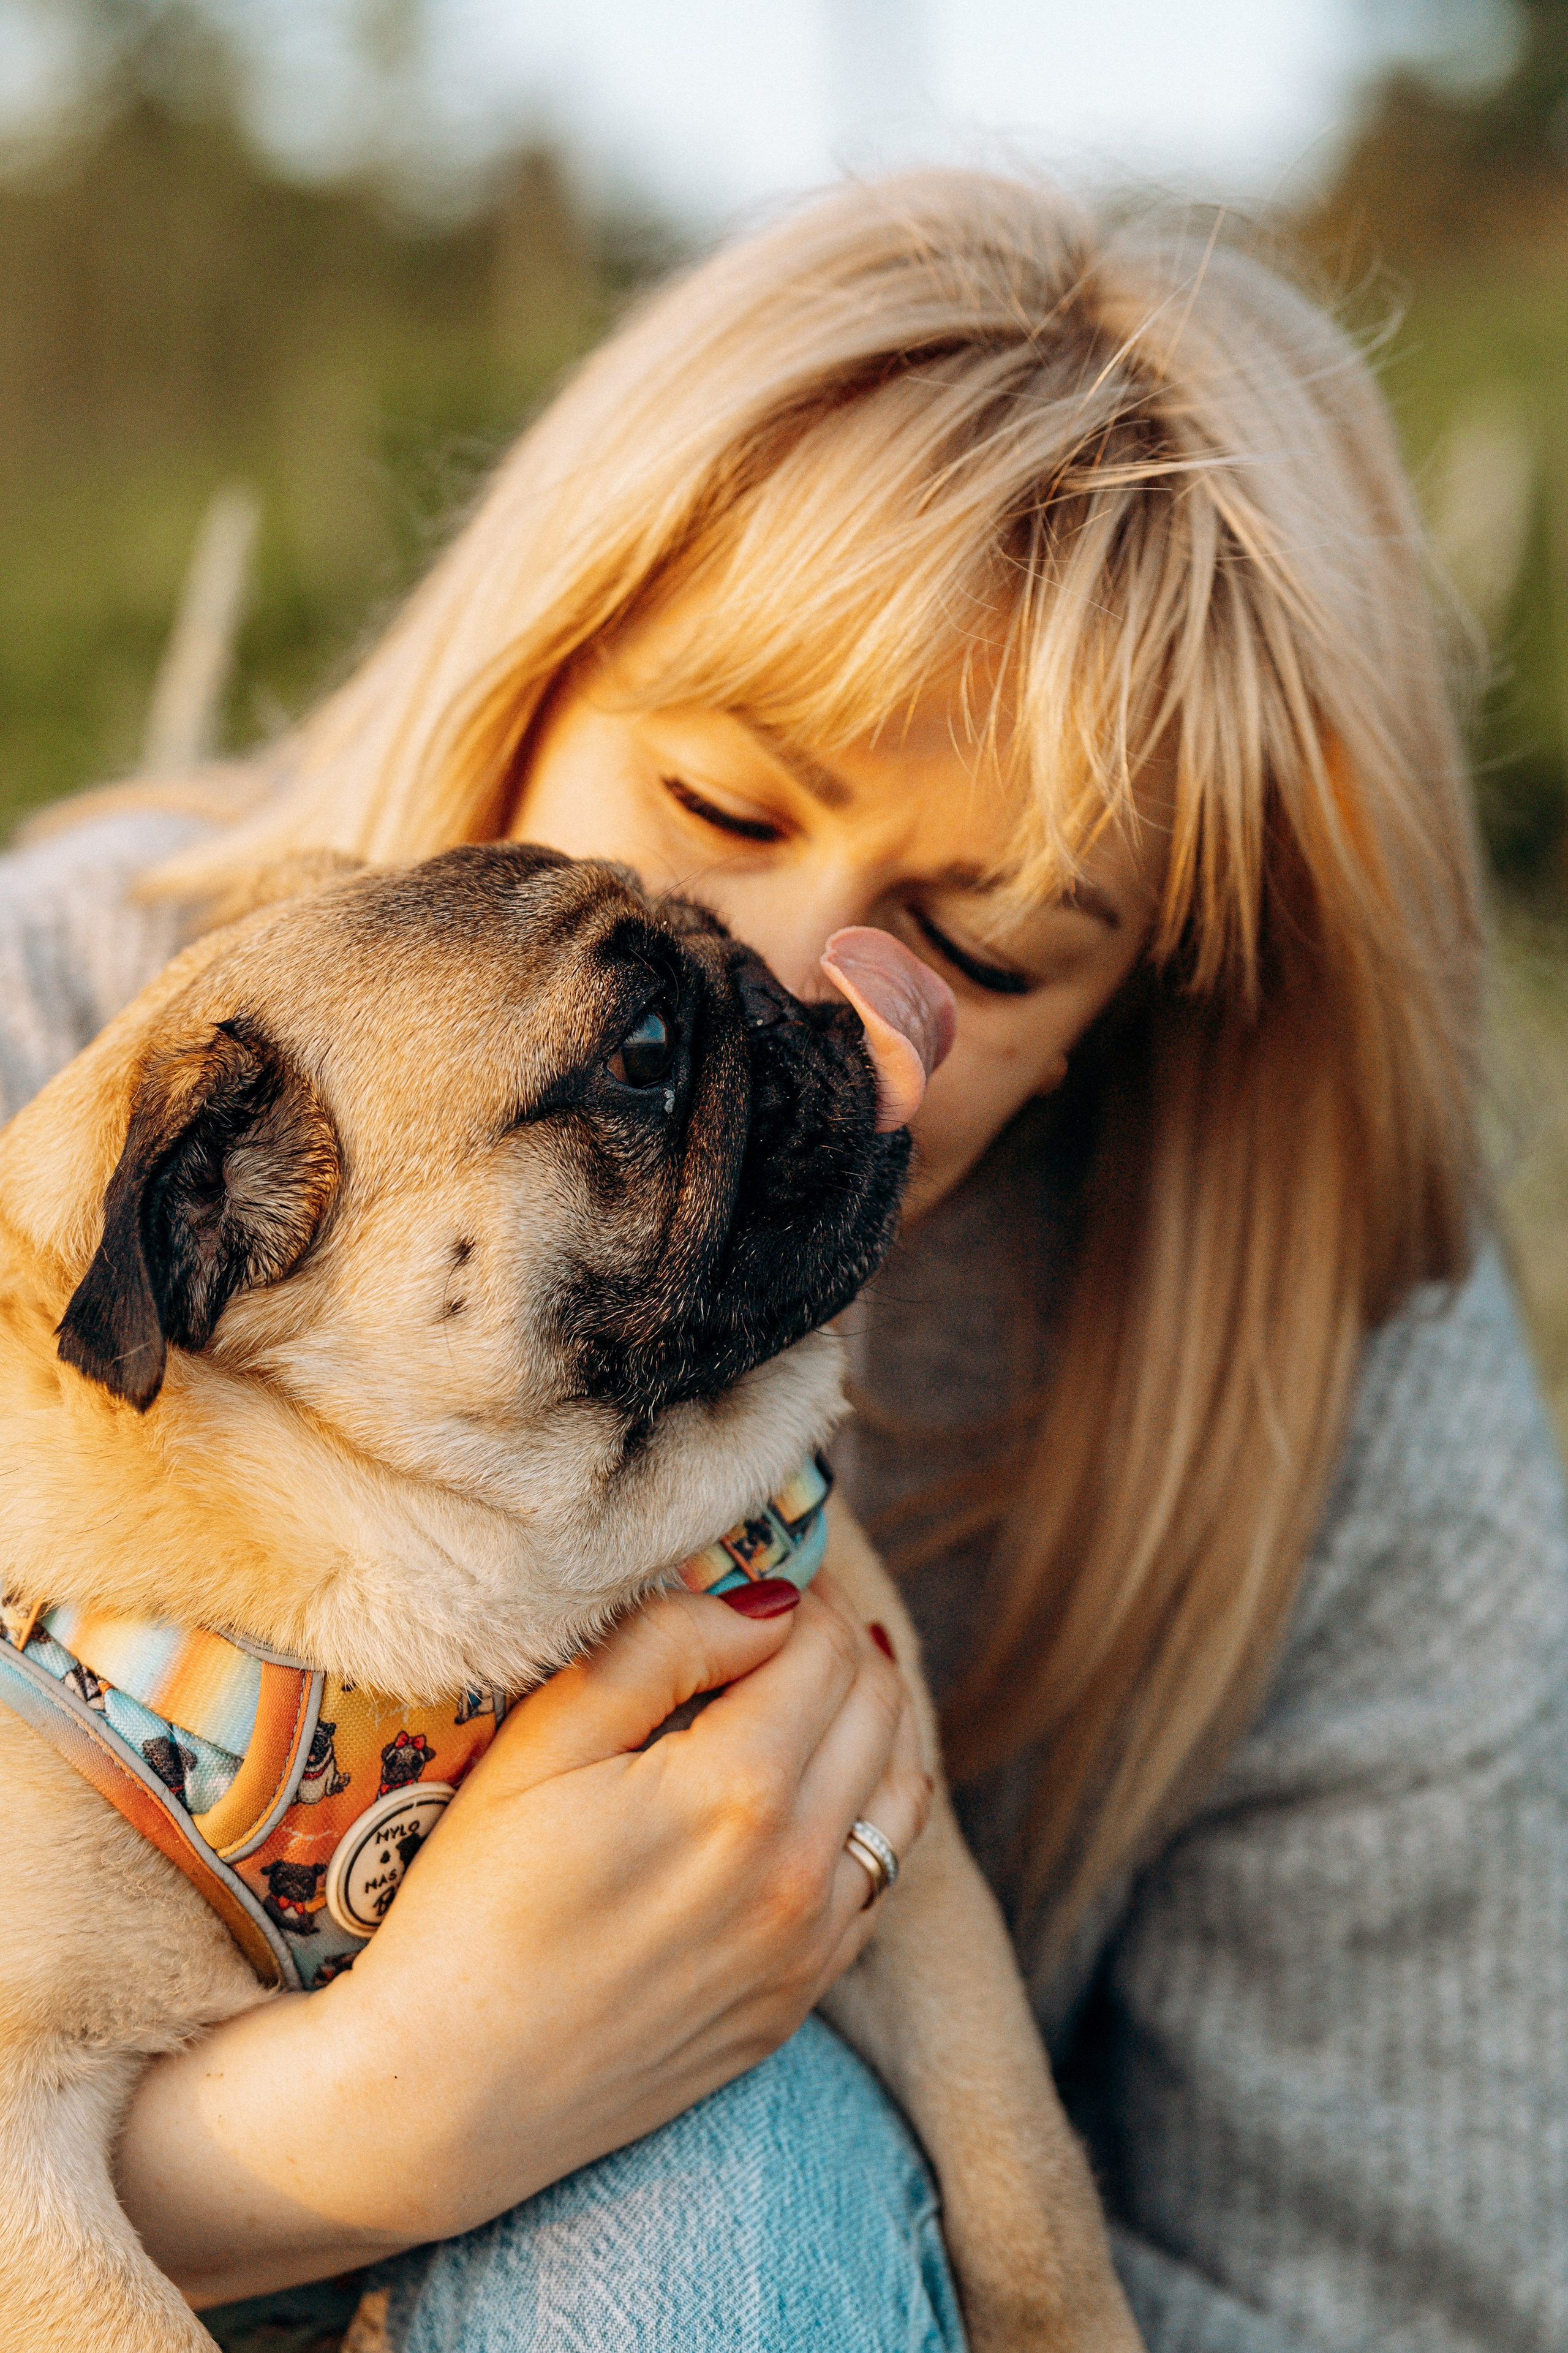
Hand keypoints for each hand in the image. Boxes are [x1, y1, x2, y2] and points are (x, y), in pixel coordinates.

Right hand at [115, 1574, 929, 2306]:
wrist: (442, 2095)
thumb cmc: (468, 1906)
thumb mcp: (542, 1746)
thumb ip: (661, 1646)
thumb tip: (761, 1600)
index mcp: (741, 1791)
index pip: (821, 1646)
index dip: (792, 1595)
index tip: (749, 1586)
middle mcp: (801, 1871)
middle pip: (877, 1706)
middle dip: (836, 1645)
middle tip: (777, 1628)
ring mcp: (810, 1946)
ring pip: (904, 1790)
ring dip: (874, 1723)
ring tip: (815, 1690)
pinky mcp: (799, 2000)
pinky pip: (880, 1878)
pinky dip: (871, 1812)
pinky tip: (820, 1791)